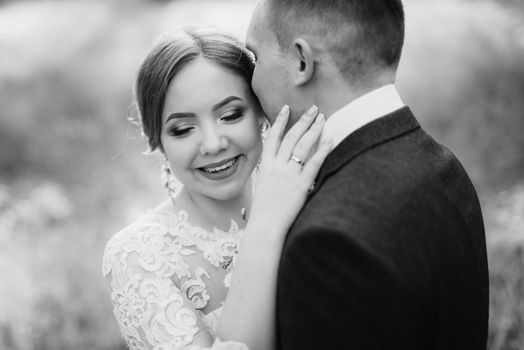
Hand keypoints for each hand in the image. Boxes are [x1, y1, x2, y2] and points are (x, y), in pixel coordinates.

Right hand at [247, 104, 332, 239]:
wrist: (265, 227)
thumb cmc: (263, 211)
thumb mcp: (261, 187)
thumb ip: (268, 173)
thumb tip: (274, 165)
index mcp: (265, 166)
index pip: (273, 138)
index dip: (280, 122)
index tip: (286, 108)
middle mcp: (277, 167)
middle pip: (291, 137)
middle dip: (303, 121)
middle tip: (313, 109)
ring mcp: (289, 175)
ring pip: (302, 146)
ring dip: (313, 130)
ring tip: (322, 118)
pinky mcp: (301, 185)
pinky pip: (314, 163)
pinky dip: (322, 150)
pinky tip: (330, 140)